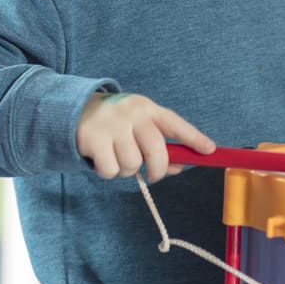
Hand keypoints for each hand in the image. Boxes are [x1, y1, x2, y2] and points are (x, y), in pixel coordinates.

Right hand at [77, 92, 214, 181]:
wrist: (75, 111)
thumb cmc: (116, 124)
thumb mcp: (139, 127)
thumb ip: (159, 145)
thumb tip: (179, 167)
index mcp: (147, 109)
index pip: (175, 123)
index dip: (194, 137)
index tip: (210, 150)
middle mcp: (132, 113)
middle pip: (156, 150)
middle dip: (157, 169)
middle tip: (152, 175)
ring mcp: (112, 124)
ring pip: (132, 164)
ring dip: (127, 171)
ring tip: (117, 158)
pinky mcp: (94, 138)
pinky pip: (111, 170)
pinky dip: (108, 172)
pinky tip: (102, 159)